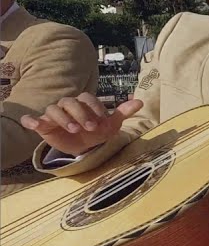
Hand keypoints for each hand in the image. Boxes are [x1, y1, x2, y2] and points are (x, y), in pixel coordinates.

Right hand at [20, 93, 143, 156]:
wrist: (81, 146)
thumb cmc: (95, 131)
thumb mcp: (110, 125)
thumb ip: (123, 112)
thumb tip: (139, 101)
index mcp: (83, 102)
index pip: (86, 98)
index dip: (94, 108)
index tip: (102, 121)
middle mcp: (67, 105)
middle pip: (69, 102)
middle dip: (80, 114)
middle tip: (90, 127)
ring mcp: (53, 114)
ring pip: (53, 109)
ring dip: (62, 118)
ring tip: (73, 129)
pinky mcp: (42, 125)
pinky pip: (31, 119)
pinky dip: (31, 120)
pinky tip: (33, 125)